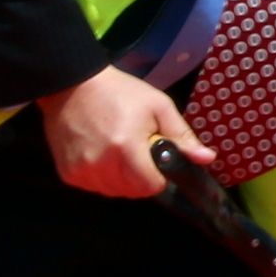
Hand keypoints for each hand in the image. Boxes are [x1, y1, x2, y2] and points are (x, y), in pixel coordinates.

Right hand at [38, 67, 211, 199]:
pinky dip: (101, 176)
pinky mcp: (67, 174)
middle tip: (136, 150)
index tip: (155, 158)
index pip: (151, 187)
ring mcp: (81, 171)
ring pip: (113, 191)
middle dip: (141, 177)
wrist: (71, 84)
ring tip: (117, 150)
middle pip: (133, 192)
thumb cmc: (119, 93)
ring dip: (121, 179)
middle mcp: (101, 165)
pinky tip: (100, 153)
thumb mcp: (158, 107)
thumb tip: (208, 159)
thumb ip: (182, 136)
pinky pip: (94, 186)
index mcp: (126, 149)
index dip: (159, 176)